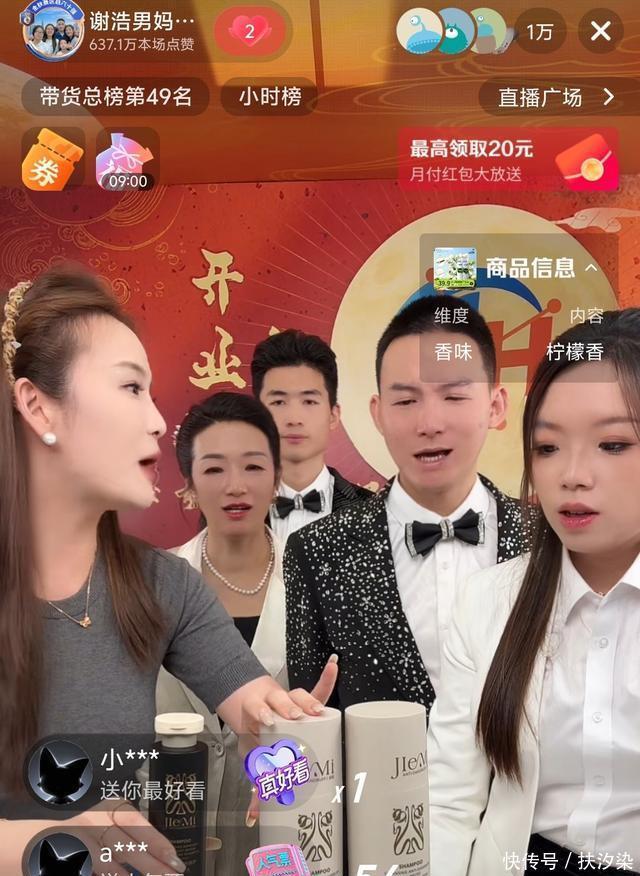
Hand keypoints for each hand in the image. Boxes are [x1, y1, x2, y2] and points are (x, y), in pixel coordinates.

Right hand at [69, 800, 186, 875]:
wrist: (48, 830)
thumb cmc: (88, 825)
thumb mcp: (109, 818)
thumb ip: (130, 831)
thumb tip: (162, 853)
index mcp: (109, 808)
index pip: (136, 823)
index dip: (156, 842)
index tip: (174, 857)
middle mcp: (94, 822)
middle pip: (128, 847)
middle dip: (153, 866)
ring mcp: (80, 843)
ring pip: (111, 865)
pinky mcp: (73, 859)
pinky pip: (95, 871)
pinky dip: (113, 875)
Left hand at [244, 653, 338, 826]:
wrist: (253, 712)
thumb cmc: (258, 737)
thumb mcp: (254, 758)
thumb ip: (258, 787)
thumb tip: (253, 817)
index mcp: (259, 716)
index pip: (259, 709)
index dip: (262, 712)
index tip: (266, 720)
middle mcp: (275, 705)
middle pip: (281, 700)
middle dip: (288, 708)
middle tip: (295, 717)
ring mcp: (291, 702)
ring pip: (299, 696)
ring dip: (308, 701)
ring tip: (317, 710)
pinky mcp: (306, 702)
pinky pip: (319, 688)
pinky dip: (327, 677)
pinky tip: (334, 664)